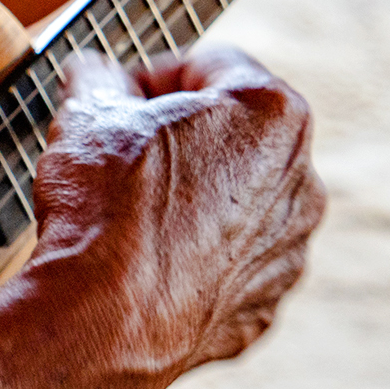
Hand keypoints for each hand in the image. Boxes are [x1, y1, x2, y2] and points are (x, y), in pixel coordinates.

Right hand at [28, 48, 325, 387]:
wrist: (100, 324)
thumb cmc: (106, 209)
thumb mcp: (88, 114)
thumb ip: (100, 78)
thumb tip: (95, 74)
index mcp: (272, 114)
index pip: (210, 64)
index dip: (152, 74)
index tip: (115, 95)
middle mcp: (301, 180)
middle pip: (235, 134)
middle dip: (181, 136)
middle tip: (119, 149)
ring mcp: (289, 250)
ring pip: (236, 202)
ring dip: (192, 197)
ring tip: (129, 212)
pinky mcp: (264, 306)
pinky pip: (228, 265)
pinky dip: (194, 259)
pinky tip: (145, 263)